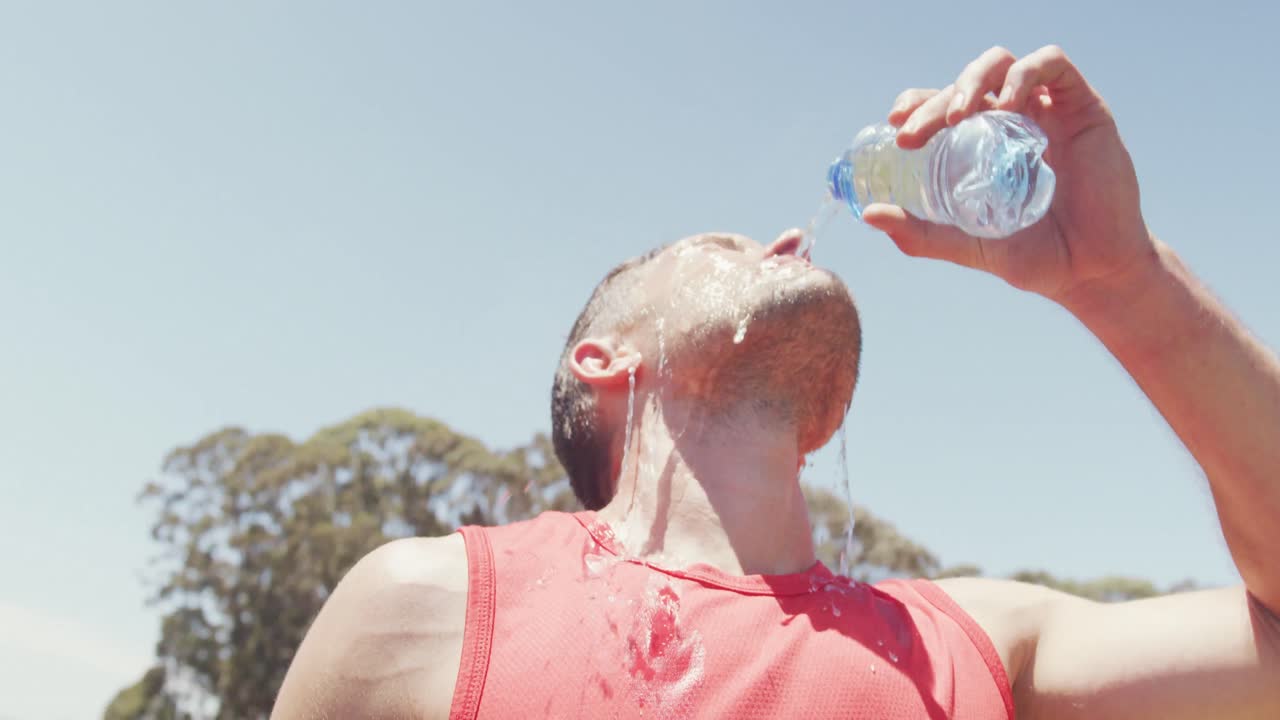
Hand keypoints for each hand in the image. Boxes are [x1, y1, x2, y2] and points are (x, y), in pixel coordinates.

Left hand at [863, 45, 1156, 302]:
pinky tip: (1005, 106)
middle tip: (912, 135)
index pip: (942, 103)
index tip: (895, 127)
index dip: (916, 103)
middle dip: (933, 103)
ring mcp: (1047, 109)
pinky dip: (1024, 74)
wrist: (1090, 272)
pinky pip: (1052, 64)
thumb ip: (920, 234)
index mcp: (982, 142)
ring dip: (971, 80)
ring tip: (956, 116)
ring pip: (1003, 63)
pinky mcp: (1084, 107)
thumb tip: (869, 215)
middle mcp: (1012, 119)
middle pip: (965, 84)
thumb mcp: (966, 246)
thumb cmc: (1030, 257)